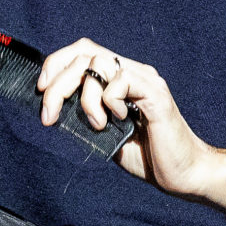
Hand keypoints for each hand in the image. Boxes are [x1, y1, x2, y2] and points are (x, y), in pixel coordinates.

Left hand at [35, 39, 225, 195]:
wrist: (184, 174)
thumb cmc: (148, 157)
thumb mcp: (105, 134)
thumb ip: (84, 117)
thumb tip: (52, 109)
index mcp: (119, 79)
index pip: (83, 51)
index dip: (56, 63)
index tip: (41, 91)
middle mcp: (132, 72)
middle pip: (84, 53)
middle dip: (57, 84)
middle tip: (50, 116)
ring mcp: (145, 80)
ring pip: (99, 63)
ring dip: (85, 97)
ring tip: (97, 124)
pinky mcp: (156, 93)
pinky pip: (120, 81)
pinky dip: (110, 102)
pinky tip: (121, 121)